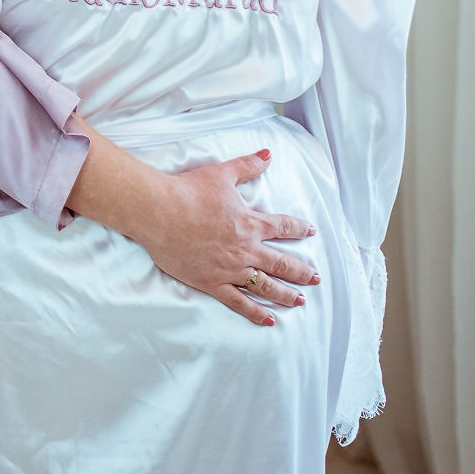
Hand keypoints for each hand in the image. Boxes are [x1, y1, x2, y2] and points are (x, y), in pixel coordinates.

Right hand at [131, 150, 318, 326]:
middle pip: (282, 263)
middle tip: (315, 278)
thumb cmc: (188, 191)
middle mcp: (246, 249)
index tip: (309, 232)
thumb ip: (247, 166)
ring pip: (266, 286)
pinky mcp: (212, 282)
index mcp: (250, 223)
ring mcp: (230, 268)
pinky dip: (256, 312)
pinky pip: (239, 302)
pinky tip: (270, 319)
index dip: (298, 229)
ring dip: (286, 294)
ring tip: (300, 301)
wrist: (159, 211)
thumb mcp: (221, 174)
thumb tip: (267, 154)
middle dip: (301, 271)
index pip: (282, 227)